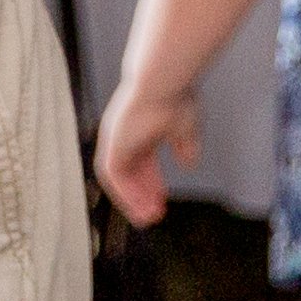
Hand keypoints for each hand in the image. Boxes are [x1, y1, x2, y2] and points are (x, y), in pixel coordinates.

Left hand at [93, 76, 197, 226]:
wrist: (163, 83)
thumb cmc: (176, 97)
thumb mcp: (186, 128)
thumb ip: (186, 147)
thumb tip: (188, 164)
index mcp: (142, 128)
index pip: (142, 160)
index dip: (151, 181)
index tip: (161, 199)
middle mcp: (126, 133)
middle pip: (130, 170)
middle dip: (142, 193)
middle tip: (153, 214)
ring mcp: (116, 137)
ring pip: (119, 176)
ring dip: (132, 198)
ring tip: (147, 217)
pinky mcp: (112, 142)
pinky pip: (113, 176)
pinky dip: (124, 192)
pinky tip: (138, 206)